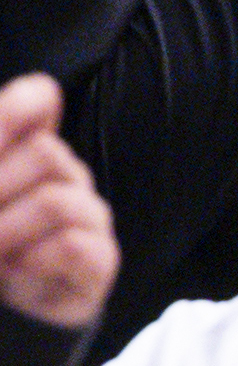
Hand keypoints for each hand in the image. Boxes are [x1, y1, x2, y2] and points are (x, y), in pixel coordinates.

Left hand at [0, 74, 115, 331]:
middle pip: (48, 155)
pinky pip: (79, 242)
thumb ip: (4, 140)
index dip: (18, 110)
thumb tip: (42, 91)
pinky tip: (18, 274)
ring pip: (60, 199)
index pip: (36, 103)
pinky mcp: (100, 262)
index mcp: (24, 157)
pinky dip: (38, 259)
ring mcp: (87, 219)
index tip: (10, 131)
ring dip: (9, 232)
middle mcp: (62, 178)